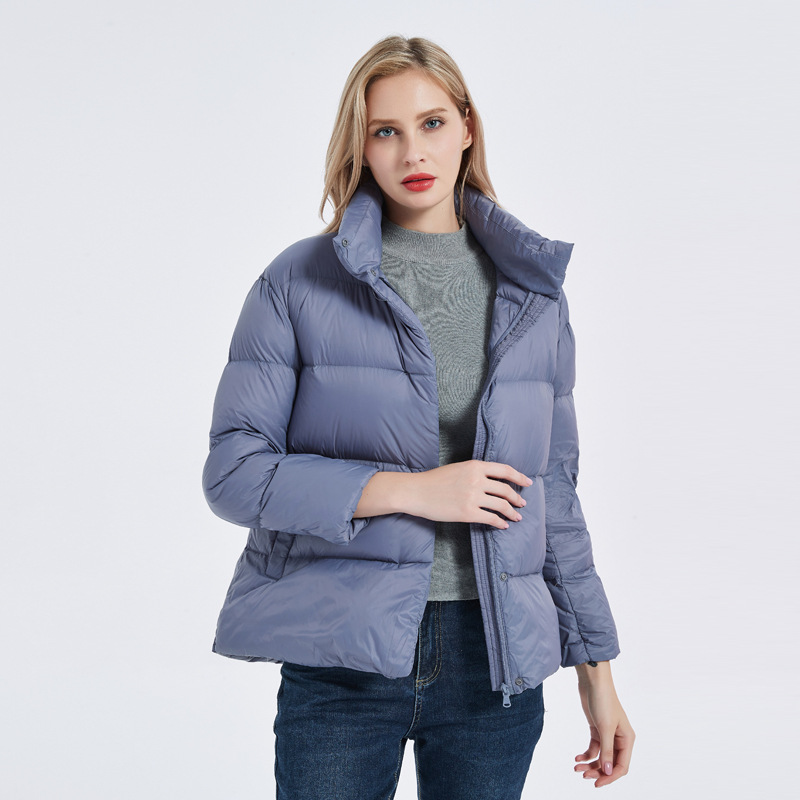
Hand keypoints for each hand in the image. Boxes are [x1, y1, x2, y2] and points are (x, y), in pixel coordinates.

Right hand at [407, 460, 531, 528]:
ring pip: (501, 505)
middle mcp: (477, 480)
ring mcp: (473, 497)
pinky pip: (491, 518)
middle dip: (517, 498)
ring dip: (512, 512)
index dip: (519, 477)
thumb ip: (476, 472)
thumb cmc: (434, 480)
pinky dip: (500, 523)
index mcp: (475, 466)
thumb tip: (494, 481)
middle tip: (522, 503)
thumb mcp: (458, 468)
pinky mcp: (467, 513)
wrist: (416, 491)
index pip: (505, 470)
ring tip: (516, 516)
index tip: (528, 482)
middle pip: (506, 489)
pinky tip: (503, 525)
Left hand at [573, 661, 634, 787]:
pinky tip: (577, 758)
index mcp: (627, 739)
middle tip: (584, 776)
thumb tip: (608, 771)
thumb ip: (607, 751)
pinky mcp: (597, 729)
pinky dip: (586, 754)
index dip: (610, 777)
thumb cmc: (603, 701)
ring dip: (590, 765)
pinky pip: (594, 748)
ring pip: (601, 757)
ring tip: (577, 768)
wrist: (593, 681)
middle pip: (611, 764)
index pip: (621, 766)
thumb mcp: (605, 727)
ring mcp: (608, 734)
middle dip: (598, 771)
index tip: (597, 783)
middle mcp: (620, 739)